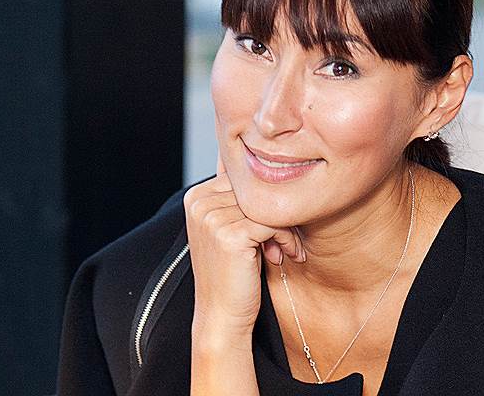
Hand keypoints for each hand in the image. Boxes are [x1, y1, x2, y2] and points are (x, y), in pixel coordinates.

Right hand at [184, 152, 305, 336]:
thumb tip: (265, 166)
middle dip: (279, 214)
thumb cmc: (232, 273)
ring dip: (286, 228)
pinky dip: (286, 239)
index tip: (274, 228)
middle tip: (286, 241)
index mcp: (196, 196)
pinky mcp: (229, 235)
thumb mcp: (232, 230)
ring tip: (286, 249)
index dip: (266, 202)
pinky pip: (273, 222)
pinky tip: (284, 256)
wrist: (221, 316)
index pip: (245, 179)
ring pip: (269, 206)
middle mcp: (199, 202)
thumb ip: (240, 200)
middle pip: (258, 190)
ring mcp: (211, 217)